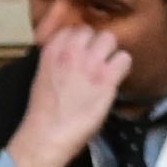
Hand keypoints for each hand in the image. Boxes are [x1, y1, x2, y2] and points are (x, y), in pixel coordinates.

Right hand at [4, 19, 132, 166]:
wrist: (45, 138)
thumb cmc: (43, 115)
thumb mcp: (42, 78)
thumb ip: (57, 61)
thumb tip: (73, 58)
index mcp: (51, 51)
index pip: (72, 29)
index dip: (79, 42)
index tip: (79, 54)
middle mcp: (71, 51)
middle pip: (93, 32)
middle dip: (95, 46)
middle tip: (94, 64)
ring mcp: (90, 63)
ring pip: (111, 39)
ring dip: (110, 54)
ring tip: (105, 71)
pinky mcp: (106, 78)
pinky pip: (124, 59)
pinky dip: (122, 69)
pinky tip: (113, 81)